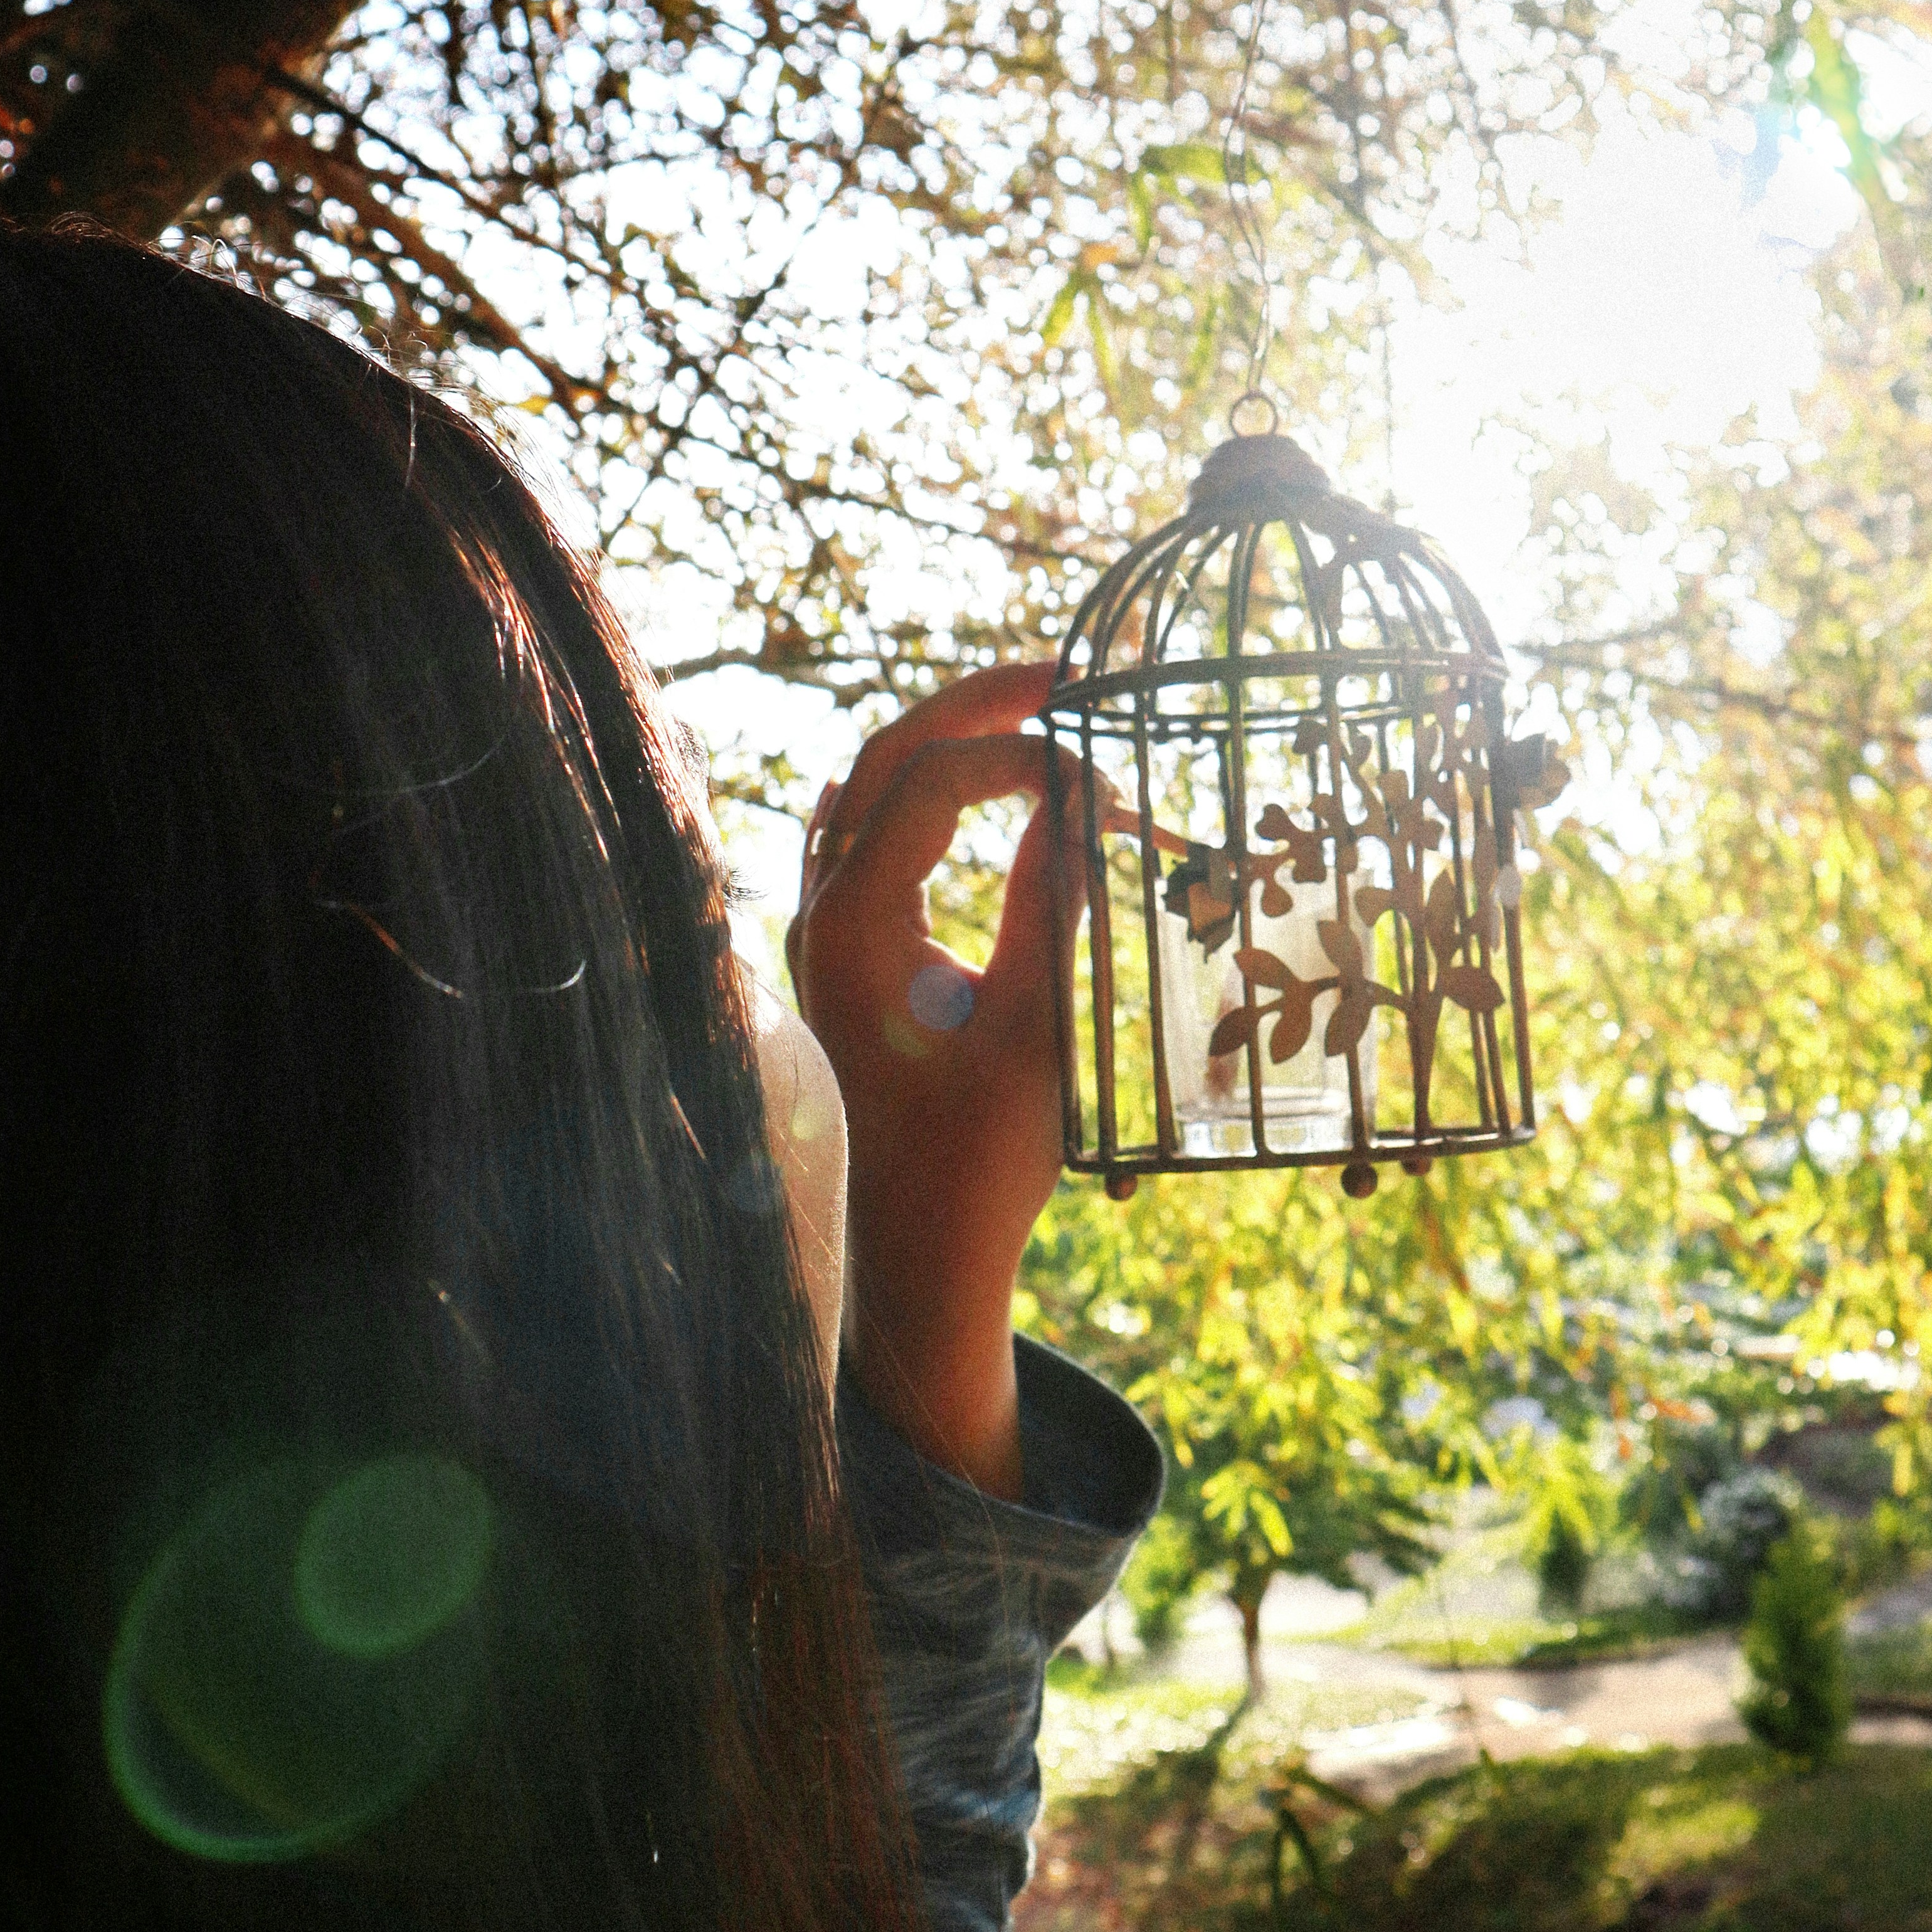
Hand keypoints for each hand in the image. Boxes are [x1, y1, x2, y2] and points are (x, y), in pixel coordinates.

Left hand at [785, 663, 1082, 1500]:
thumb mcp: (1037, 1028)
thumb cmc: (980, 1162)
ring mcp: (826, 935)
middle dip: (975, 705)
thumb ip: (1050, 903)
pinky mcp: (850, 957)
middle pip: (884, 758)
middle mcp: (821, 916)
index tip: (1110, 771)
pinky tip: (981, 789)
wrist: (918, 1259)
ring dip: (951, 742)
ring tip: (1038, 709)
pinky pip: (871, 839)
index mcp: (855, 927)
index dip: (1023, 752)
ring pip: (870, 791)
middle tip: (1068, 672)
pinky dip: (928, 795)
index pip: (931, 783)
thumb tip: (1082, 796)